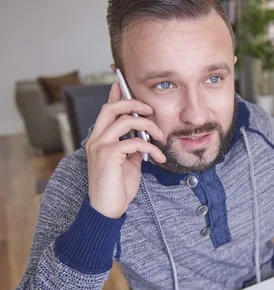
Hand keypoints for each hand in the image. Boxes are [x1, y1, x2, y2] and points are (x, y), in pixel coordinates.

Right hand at [86, 82, 166, 218]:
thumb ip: (132, 146)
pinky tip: (159, 157)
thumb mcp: (128, 162)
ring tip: (160, 137)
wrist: (108, 208)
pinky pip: (134, 142)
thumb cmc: (118, 187)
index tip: (124, 82)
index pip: (107, 109)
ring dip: (148, 126)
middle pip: (112, 108)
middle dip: (133, 103)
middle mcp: (96, 139)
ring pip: (124, 121)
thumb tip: (144, 136)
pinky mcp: (107, 156)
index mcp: (100, 138)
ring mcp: (99, 146)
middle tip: (151, 109)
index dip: (116, 94)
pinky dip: (151, 147)